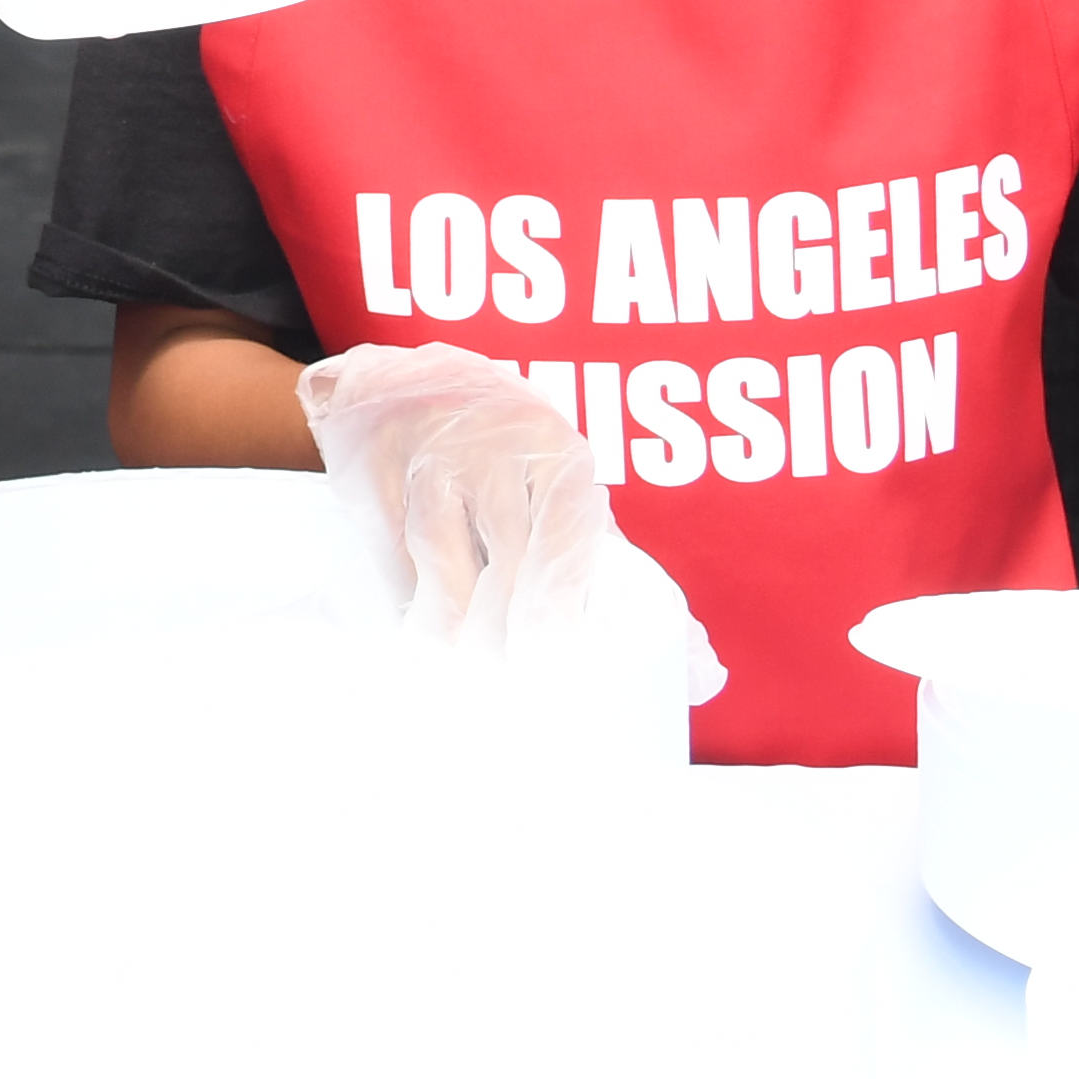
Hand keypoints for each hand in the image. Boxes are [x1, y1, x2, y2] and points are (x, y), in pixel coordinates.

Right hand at [298, 341, 722, 684]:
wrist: (406, 385)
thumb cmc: (507, 461)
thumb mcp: (567, 496)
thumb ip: (623, 579)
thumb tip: (705, 673)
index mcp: (560, 454)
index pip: (567, 553)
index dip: (559, 627)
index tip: (555, 677)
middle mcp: (496, 446)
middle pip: (507, 570)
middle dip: (508, 647)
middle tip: (510, 693)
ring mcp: (429, 454)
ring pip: (442, 567)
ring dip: (453, 637)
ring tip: (465, 677)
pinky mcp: (373, 468)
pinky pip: (392, 558)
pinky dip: (408, 608)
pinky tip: (422, 637)